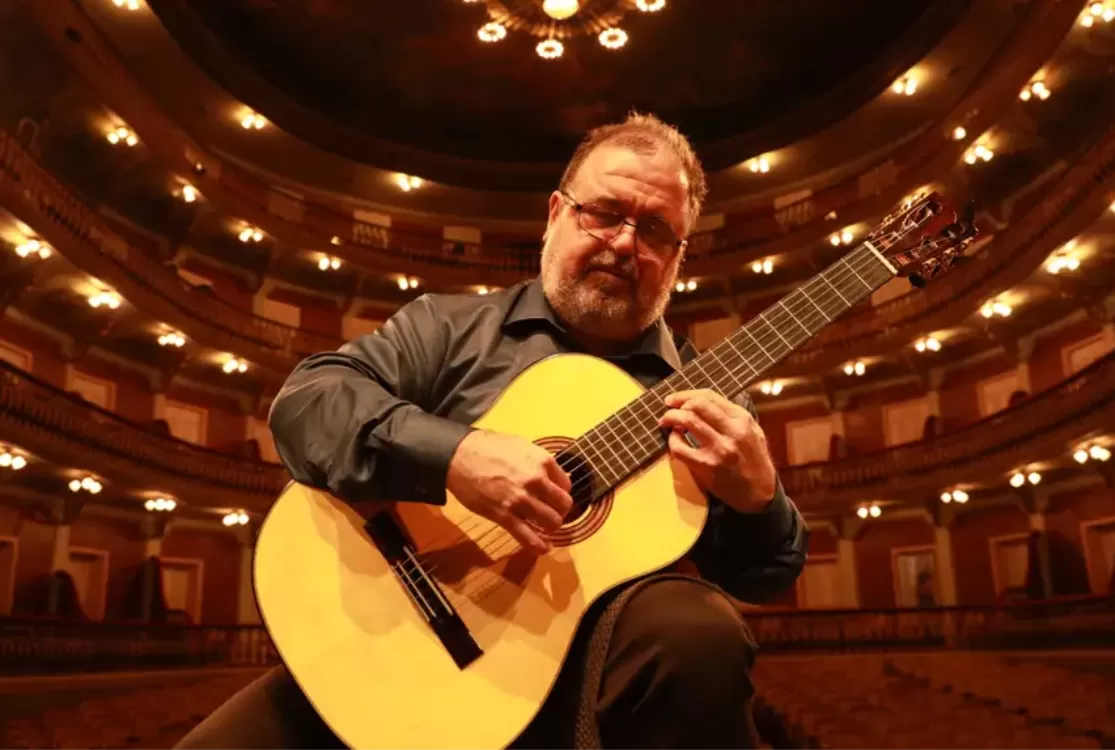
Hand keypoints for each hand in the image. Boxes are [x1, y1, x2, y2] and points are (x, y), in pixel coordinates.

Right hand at [446, 429, 572, 553]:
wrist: (459, 455)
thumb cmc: (487, 446)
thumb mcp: (521, 445)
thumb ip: (537, 461)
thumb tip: (549, 473)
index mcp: (542, 461)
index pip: (566, 485)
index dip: (561, 493)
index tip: (555, 497)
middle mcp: (536, 480)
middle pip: (563, 505)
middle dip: (560, 512)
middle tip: (553, 513)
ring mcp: (521, 500)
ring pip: (551, 522)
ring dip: (550, 527)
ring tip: (545, 528)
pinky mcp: (504, 515)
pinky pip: (528, 536)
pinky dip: (538, 545)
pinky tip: (543, 548)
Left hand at [658, 389, 776, 512]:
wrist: (759, 492)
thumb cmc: (753, 460)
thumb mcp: (752, 431)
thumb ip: (731, 416)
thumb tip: (701, 402)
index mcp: (742, 419)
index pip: (710, 396)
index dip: (687, 395)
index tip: (674, 399)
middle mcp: (733, 430)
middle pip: (698, 404)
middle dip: (678, 403)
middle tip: (668, 408)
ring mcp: (719, 448)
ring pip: (688, 421)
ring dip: (671, 417)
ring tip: (666, 421)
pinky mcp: (707, 465)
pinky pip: (680, 447)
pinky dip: (672, 440)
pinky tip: (674, 440)